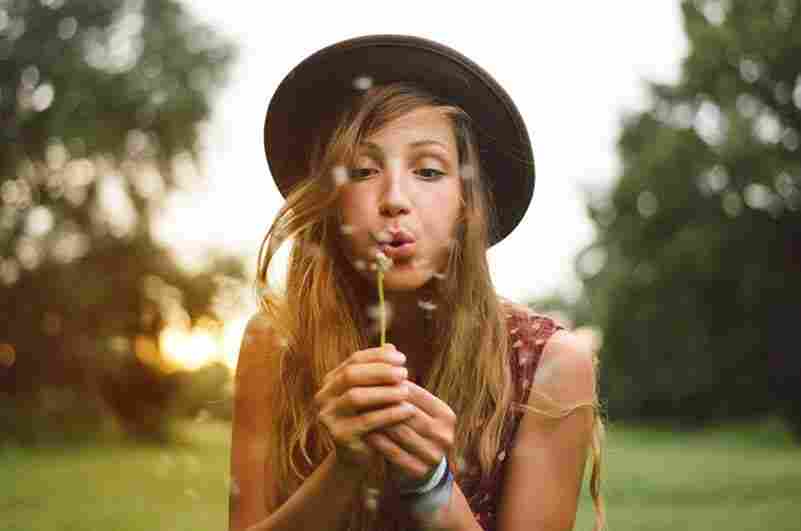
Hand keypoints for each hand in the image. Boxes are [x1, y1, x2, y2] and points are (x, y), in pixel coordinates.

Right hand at [313, 344, 414, 472]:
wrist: (358, 457)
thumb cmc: (370, 419)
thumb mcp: (374, 393)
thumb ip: (379, 371)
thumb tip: (391, 347)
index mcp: (331, 381)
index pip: (354, 360)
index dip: (378, 357)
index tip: (402, 359)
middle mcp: (323, 397)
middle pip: (351, 375)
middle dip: (381, 372)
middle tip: (405, 373)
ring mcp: (328, 417)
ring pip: (356, 397)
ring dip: (385, 392)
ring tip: (407, 391)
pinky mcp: (339, 436)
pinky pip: (367, 421)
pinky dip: (390, 414)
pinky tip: (408, 410)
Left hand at [364, 380, 455, 488]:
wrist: (420, 471)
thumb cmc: (413, 431)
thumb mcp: (415, 411)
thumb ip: (404, 392)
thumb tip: (384, 360)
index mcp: (446, 415)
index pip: (416, 395)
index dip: (392, 386)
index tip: (370, 379)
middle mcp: (444, 435)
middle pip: (408, 412)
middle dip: (383, 402)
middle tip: (359, 393)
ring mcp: (433, 455)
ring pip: (400, 431)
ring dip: (378, 420)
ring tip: (358, 410)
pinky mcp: (419, 470)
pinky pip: (393, 452)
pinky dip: (378, 441)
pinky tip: (364, 431)